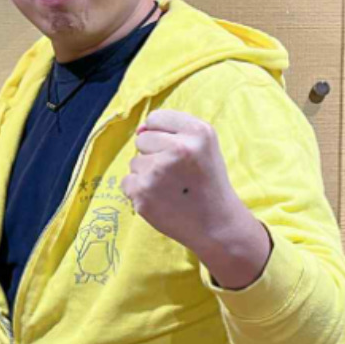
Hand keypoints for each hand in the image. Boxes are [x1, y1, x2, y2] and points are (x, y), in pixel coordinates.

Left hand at [121, 109, 270, 287]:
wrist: (217, 225)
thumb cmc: (207, 182)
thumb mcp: (204, 146)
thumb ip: (173, 129)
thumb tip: (139, 130)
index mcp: (198, 132)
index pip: (155, 118)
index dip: (162, 135)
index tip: (177, 151)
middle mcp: (179, 148)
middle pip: (142, 139)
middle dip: (155, 155)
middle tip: (177, 174)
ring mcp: (158, 171)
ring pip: (134, 162)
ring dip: (147, 174)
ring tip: (171, 188)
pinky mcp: (143, 192)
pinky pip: (127, 181)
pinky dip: (139, 192)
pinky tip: (161, 200)